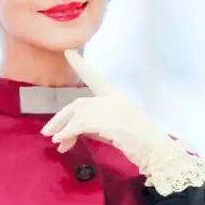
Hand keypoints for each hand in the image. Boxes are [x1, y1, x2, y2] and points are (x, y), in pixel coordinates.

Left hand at [40, 49, 204, 196]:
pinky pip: (80, 125)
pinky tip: (62, 142)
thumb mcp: (115, 130)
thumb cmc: (140, 145)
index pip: (96, 78)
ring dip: (63, 128)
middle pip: (79, 102)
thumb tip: (71, 132)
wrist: (157, 152)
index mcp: (118, 98)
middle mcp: (114, 99)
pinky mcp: (110, 122)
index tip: (68, 52)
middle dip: (60, 117)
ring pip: (77, 113)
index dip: (81, 65)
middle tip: (47, 132)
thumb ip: (96, 125)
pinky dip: (68, 133)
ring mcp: (113, 109)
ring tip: (56, 142)